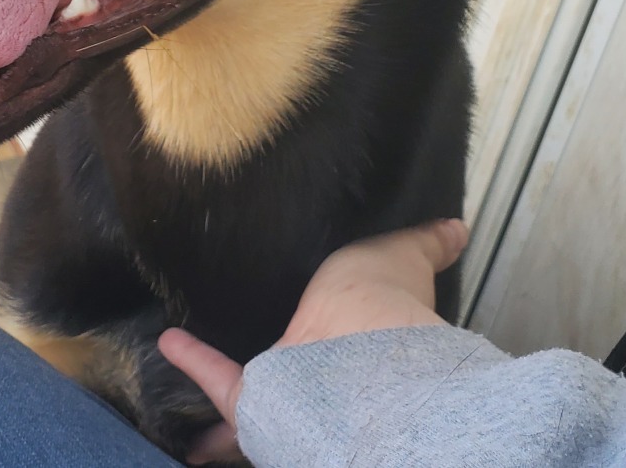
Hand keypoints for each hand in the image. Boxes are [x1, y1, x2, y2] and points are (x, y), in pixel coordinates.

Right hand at [158, 218, 468, 463]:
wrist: (362, 345)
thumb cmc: (385, 298)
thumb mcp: (405, 254)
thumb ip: (427, 244)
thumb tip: (457, 229)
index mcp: (356, 335)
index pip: (337, 332)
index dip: (329, 325)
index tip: (317, 316)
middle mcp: (324, 370)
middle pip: (298, 372)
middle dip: (282, 372)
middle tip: (261, 358)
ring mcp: (288, 388)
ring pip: (254, 392)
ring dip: (226, 387)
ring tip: (198, 369)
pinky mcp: (254, 397)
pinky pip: (219, 381)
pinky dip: (193, 363)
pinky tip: (168, 340)